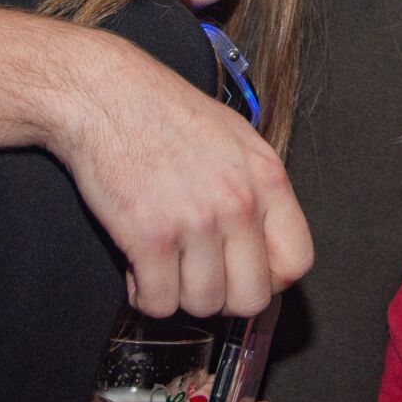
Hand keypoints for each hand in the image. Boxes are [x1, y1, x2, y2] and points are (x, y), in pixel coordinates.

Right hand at [51, 35, 312, 316]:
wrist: (105, 96)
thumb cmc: (164, 113)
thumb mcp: (235, 139)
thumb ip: (257, 190)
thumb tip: (265, 244)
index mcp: (267, 177)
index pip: (296, 262)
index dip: (270, 279)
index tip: (243, 273)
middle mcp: (238, 202)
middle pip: (251, 298)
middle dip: (222, 296)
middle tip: (197, 275)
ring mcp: (195, 221)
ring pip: (203, 305)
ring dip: (179, 294)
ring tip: (164, 263)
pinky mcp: (150, 236)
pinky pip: (158, 302)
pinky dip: (144, 294)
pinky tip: (138, 264)